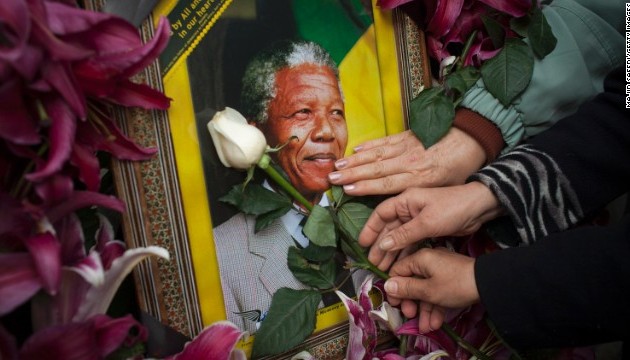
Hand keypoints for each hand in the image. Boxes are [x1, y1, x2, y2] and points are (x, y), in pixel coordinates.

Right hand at [328, 128, 485, 195]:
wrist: (473, 138)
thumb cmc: (461, 168)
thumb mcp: (444, 188)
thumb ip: (421, 197)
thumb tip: (401, 210)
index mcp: (419, 177)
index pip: (387, 183)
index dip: (365, 187)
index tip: (347, 189)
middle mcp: (409, 162)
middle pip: (376, 169)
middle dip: (352, 174)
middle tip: (332, 178)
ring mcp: (407, 147)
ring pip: (376, 154)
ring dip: (355, 160)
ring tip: (337, 165)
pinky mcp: (408, 135)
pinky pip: (385, 141)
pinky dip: (369, 146)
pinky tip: (356, 150)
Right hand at [357, 182, 502, 269]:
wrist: (480, 208)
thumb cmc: (452, 208)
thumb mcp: (427, 222)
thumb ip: (404, 235)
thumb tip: (383, 245)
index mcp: (405, 200)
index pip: (381, 214)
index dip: (370, 229)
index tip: (363, 244)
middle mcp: (409, 209)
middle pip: (389, 228)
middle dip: (380, 246)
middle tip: (373, 263)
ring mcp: (418, 220)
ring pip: (399, 237)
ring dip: (391, 252)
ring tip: (383, 268)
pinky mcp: (427, 229)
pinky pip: (411, 242)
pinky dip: (404, 253)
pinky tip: (399, 264)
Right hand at [384, 247, 478, 332]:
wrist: (488, 284)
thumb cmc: (455, 285)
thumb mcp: (428, 290)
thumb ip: (406, 288)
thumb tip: (387, 285)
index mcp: (420, 259)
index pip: (398, 270)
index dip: (394, 288)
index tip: (394, 304)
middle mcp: (429, 262)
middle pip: (412, 282)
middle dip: (411, 302)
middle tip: (410, 316)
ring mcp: (441, 271)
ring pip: (426, 291)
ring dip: (425, 310)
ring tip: (426, 327)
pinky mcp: (451, 279)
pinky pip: (438, 292)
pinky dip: (436, 306)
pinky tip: (436, 323)